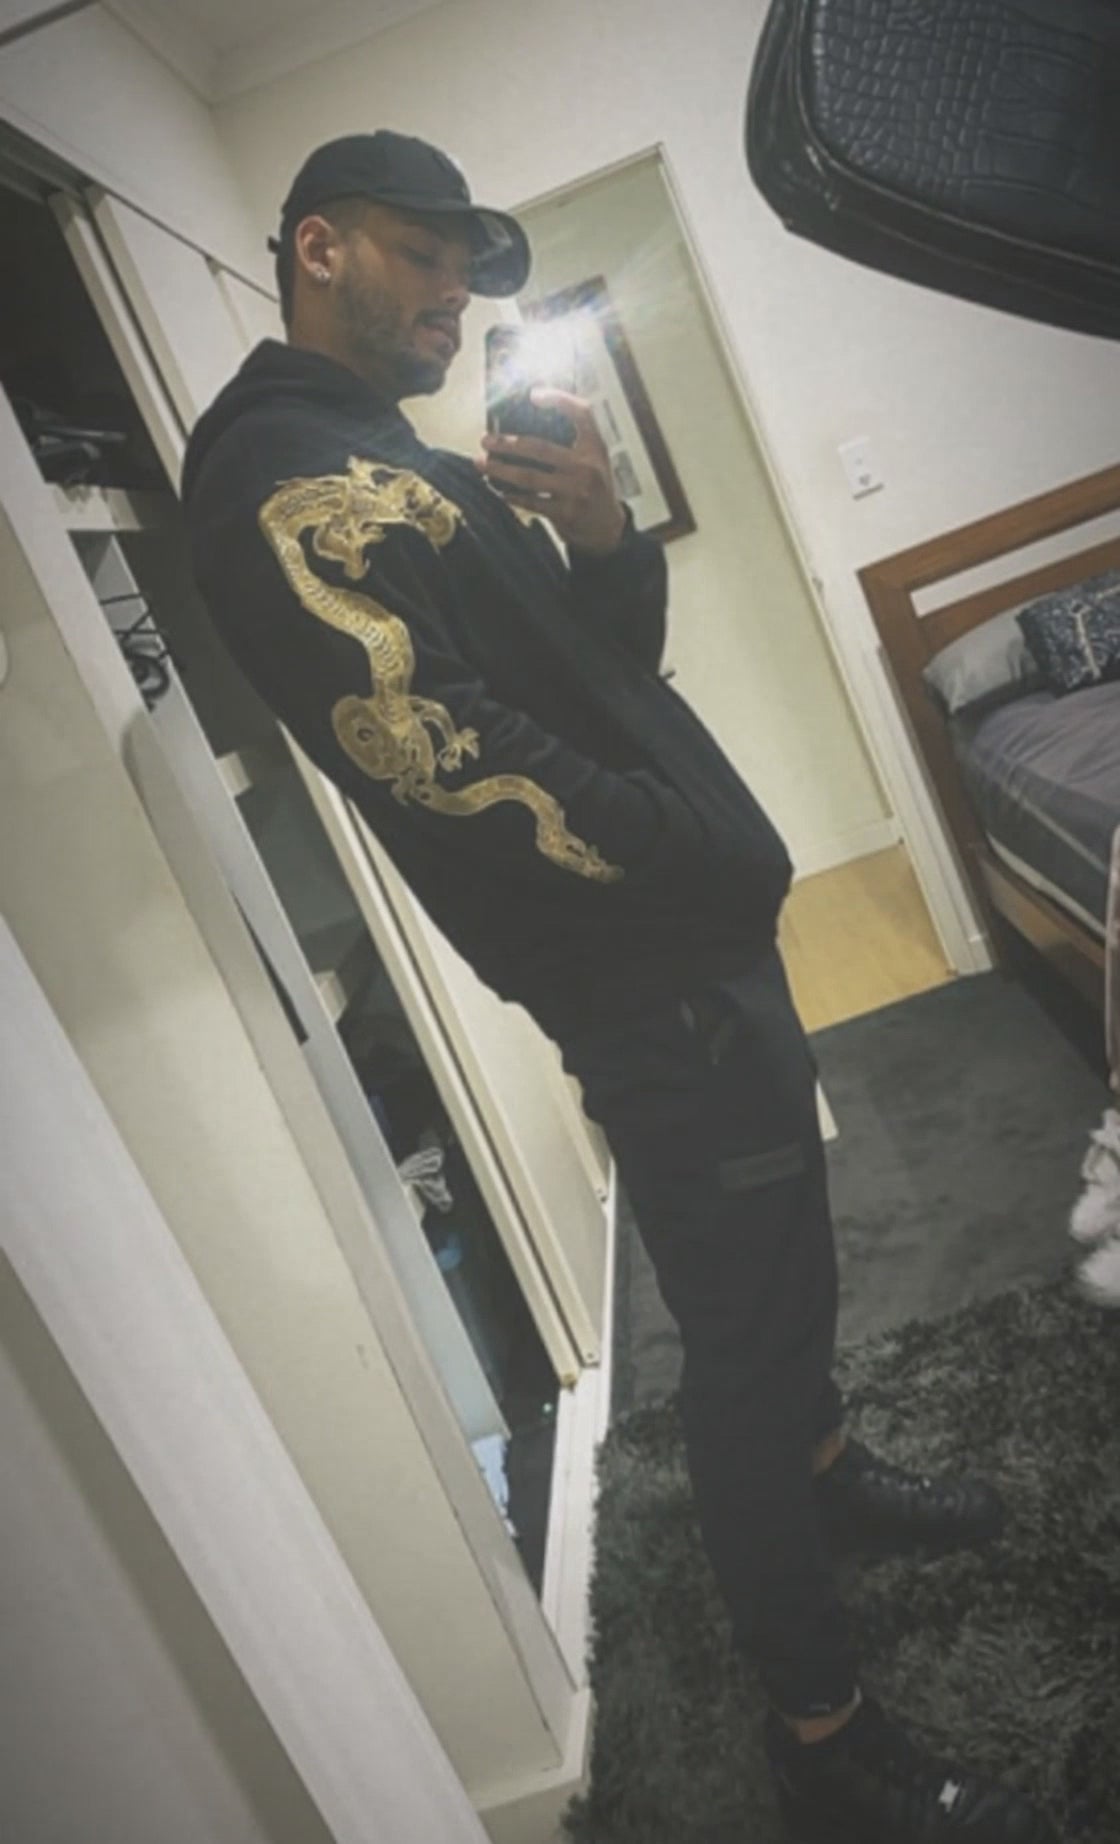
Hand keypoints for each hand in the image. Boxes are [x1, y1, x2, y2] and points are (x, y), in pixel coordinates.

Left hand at [475, 389, 627, 555]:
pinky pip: (531, 501)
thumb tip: (532, 415)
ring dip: (501, 469)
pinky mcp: (565, 513)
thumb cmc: (594, 486)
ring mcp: (575, 491)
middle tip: (485, 440)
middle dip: (507, 443)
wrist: (607, 528)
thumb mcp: (594, 457)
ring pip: (529, 477)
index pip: (582, 413)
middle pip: (540, 448)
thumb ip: (573, 438)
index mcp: (595, 447)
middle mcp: (587, 466)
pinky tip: (499, 490)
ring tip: (481, 463)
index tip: (534, 394)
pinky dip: (512, 496)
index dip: (559, 400)